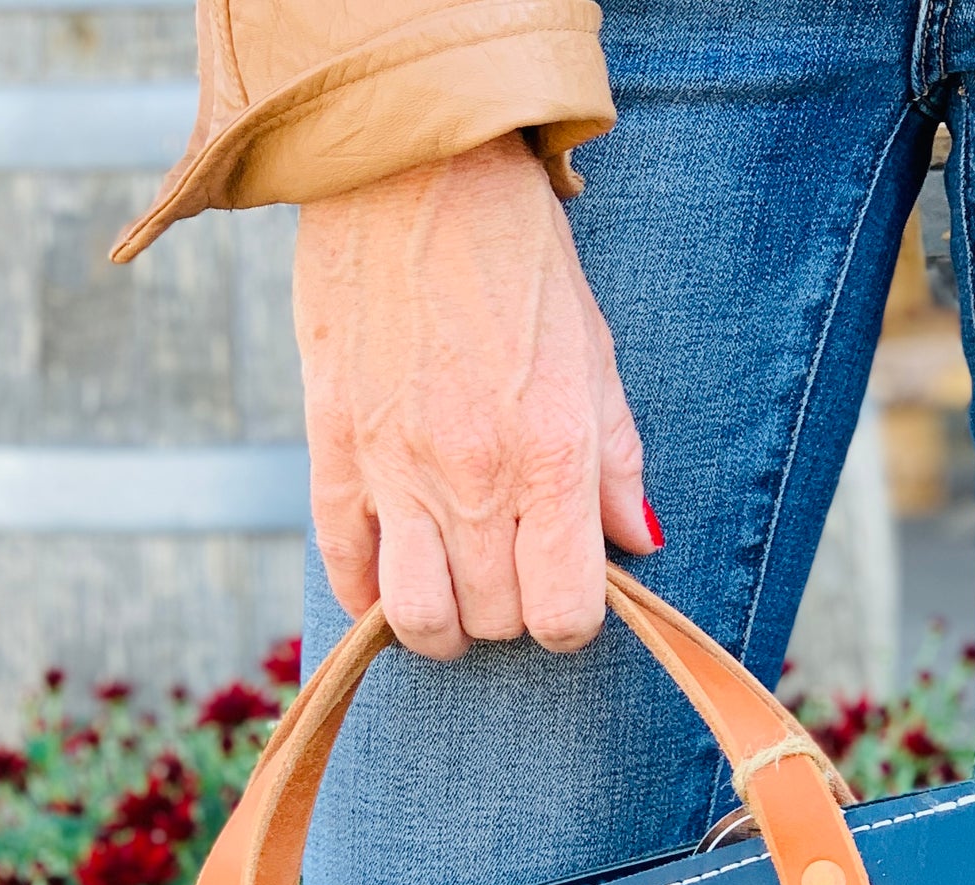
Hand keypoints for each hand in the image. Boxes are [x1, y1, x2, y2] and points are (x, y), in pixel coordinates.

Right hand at [293, 134, 658, 659]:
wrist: (410, 171)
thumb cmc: (514, 256)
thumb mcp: (592, 351)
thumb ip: (617, 460)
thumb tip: (641, 540)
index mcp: (552, 452)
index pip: (563, 613)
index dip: (568, 619)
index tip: (563, 590)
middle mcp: (475, 475)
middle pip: (495, 621)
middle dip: (508, 613)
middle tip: (508, 568)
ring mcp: (397, 469)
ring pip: (418, 617)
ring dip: (440, 623)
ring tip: (451, 588)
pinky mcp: (333, 452)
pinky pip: (346, 570)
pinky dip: (370, 594)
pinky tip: (392, 573)